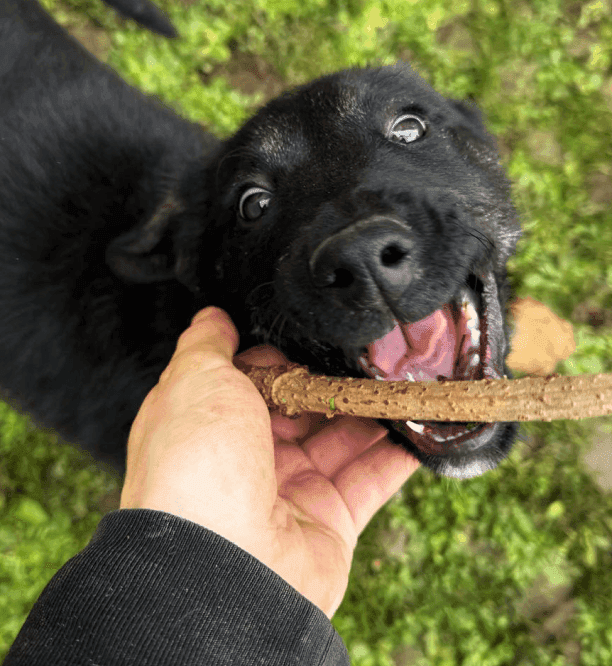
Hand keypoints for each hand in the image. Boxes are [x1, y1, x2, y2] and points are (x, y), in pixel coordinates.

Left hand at [120, 307, 418, 616]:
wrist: (221, 567)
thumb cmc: (197, 465)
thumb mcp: (194, 381)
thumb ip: (206, 345)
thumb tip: (213, 317)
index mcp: (211, 425)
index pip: (253, 381)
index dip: (281, 359)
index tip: (310, 338)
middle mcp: (249, 460)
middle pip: (303, 409)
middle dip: (334, 381)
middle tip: (369, 354)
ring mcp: (291, 493)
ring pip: (343, 439)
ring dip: (375, 409)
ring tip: (406, 376)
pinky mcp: (331, 524)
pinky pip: (372, 480)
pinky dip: (400, 452)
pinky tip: (421, 422)